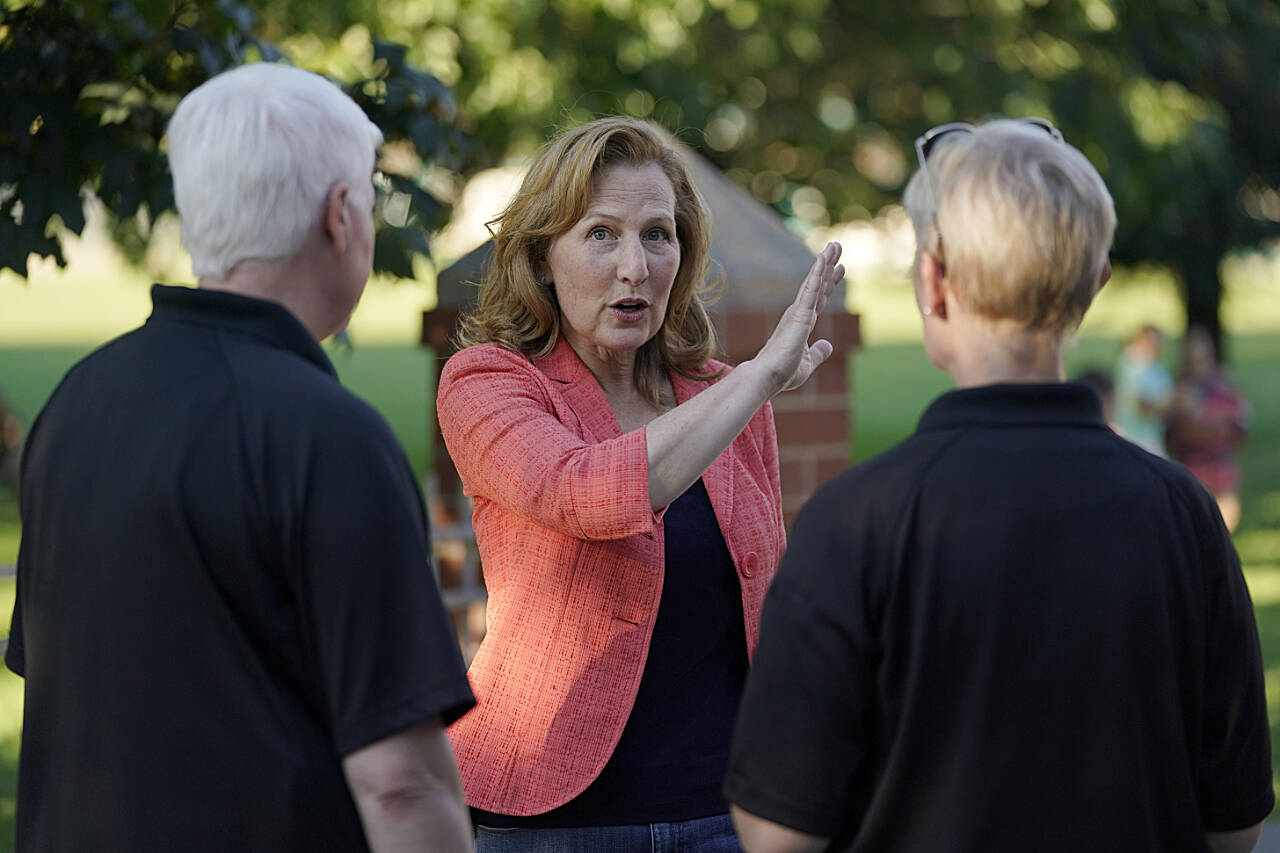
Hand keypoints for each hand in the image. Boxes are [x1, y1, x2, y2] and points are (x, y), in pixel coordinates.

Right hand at [752, 241, 843, 394]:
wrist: (767, 376)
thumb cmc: (782, 373)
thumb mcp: (807, 363)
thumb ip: (818, 352)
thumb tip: (828, 344)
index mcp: (801, 324)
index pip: (819, 299)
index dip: (830, 283)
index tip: (840, 269)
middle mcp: (799, 314)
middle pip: (818, 285)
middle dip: (828, 265)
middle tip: (836, 246)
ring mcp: (798, 312)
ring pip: (815, 282)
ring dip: (825, 262)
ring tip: (834, 245)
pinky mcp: (799, 314)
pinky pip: (811, 288)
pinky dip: (818, 272)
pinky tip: (824, 258)